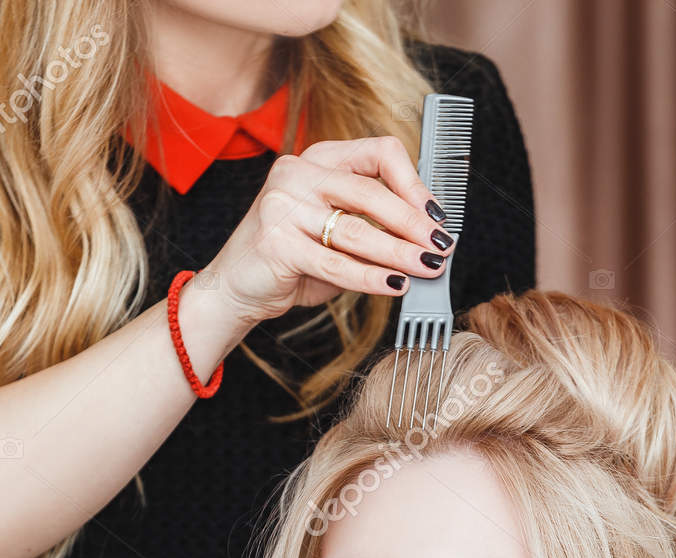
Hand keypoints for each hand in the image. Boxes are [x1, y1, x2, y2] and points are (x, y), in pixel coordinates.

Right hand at [198, 135, 457, 326]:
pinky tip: (395, 286)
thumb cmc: (291, 258)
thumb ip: (373, 226)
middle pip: (371, 191)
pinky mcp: (276, 243)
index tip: (437, 213)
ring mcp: (282, 206)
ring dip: (400, 253)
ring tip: (427, 268)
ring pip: (357, 231)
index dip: (414, 182)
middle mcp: (297, 174)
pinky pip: (337, 263)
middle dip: (413, 223)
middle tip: (440, 246)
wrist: (235, 287)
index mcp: (317, 159)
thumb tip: (427, 238)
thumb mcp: (336, 232)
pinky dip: (372, 277)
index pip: (379, 152)